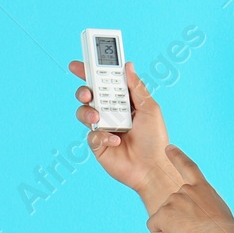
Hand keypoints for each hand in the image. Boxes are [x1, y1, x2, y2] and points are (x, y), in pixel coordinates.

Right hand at [70, 60, 178, 202]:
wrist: (153, 168)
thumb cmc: (155, 140)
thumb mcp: (150, 108)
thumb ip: (136, 87)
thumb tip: (128, 65)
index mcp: (123, 101)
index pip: (104, 82)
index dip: (90, 72)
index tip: (78, 64)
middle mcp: (110, 113)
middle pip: (89, 95)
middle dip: (84, 90)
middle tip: (88, 93)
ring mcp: (102, 128)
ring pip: (84, 112)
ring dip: (88, 111)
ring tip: (98, 117)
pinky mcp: (97, 145)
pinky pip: (91, 135)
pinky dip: (102, 136)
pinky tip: (115, 141)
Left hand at [146, 145, 233, 232]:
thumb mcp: (217, 211)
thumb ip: (202, 206)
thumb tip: (193, 218)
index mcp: (202, 188)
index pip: (188, 167)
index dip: (177, 156)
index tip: (169, 147)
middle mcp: (185, 190)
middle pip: (171, 207)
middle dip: (178, 220)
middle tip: (197, 231)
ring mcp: (173, 200)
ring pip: (165, 219)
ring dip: (175, 229)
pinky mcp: (163, 213)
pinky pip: (155, 228)